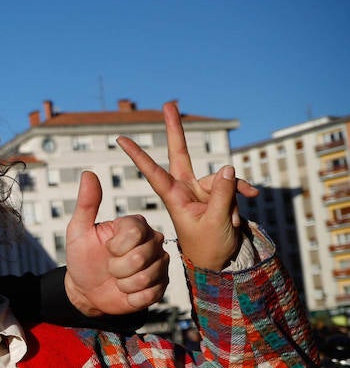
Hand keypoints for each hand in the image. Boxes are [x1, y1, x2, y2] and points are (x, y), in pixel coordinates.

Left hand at [63, 171, 169, 316]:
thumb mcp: (78, 230)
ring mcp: (160, 263)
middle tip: (110, 267)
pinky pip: (149, 294)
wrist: (86, 289)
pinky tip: (126, 291)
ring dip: (123, 283)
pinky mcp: (161, 285)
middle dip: (117, 268)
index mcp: (136, 225)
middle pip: (140, 257)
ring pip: (145, 277)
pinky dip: (131, 296)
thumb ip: (86, 203)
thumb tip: (88, 174)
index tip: (106, 248)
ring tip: (118, 278)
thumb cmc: (82, 257)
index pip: (135, 233)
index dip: (116, 247)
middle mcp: (153, 241)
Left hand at [117, 101, 246, 271]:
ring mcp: (203, 189)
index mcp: (175, 197)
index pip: (153, 171)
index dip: (138, 155)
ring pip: (221, 179)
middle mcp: (186, 188)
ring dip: (231, 200)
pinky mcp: (219, 193)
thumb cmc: (209, 248)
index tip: (119, 139)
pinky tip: (248, 206)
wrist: (221, 264)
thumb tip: (225, 167)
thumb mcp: (216, 223)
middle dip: (176, 129)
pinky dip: (240, 197)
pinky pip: (233, 186)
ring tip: (229, 222)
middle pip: (181, 153)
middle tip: (168, 104)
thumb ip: (221, 195)